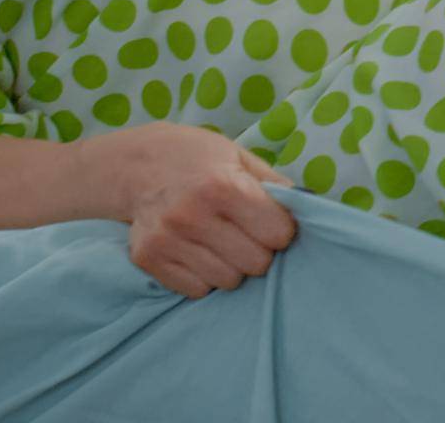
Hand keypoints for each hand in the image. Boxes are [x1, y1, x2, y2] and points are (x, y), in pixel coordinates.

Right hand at [121, 122, 296, 298]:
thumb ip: (275, 184)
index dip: (279, 227)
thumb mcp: (238, 155)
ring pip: (228, 281)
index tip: (266, 218)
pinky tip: (193, 248)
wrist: (134, 164)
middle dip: (256, 249)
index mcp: (222, 185)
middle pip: (257, 264)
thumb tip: (311, 210)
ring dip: (229, 264)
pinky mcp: (150, 259)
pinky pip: (198, 290)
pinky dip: (202, 275)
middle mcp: (193, 214)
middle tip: (240, 229)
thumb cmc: (195, 157)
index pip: (279, 235)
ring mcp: (169, 239)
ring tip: (215, 237)